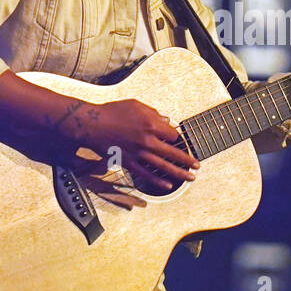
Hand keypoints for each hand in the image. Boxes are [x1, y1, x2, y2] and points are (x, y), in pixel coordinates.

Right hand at [55, 97, 199, 191]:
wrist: (92, 124)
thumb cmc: (112, 112)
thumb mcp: (136, 105)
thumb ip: (153, 113)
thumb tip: (166, 120)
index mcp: (151, 123)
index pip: (172, 134)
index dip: (176, 137)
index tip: (176, 140)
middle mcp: (147, 140)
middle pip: (173, 153)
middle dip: (187, 160)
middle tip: (197, 165)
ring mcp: (138, 153)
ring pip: (163, 166)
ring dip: (179, 173)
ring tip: (190, 178)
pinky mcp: (129, 162)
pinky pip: (146, 174)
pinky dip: (158, 181)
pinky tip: (168, 185)